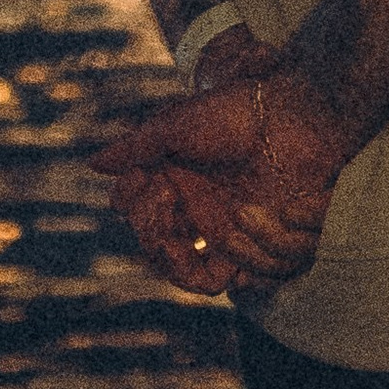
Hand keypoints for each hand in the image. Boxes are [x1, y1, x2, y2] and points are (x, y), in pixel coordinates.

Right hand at [98, 62, 356, 299]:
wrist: (294, 117)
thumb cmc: (237, 112)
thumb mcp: (180, 123)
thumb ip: (138, 146)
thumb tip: (94, 164)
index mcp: (171, 176)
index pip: (133, 209)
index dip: (131, 204)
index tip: (140, 179)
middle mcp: (192, 207)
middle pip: (154, 246)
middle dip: (150, 228)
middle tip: (164, 194)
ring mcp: (219, 228)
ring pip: (182, 270)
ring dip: (174, 254)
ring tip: (186, 222)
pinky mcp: (250, 245)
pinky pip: (221, 276)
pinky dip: (212, 272)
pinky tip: (216, 252)